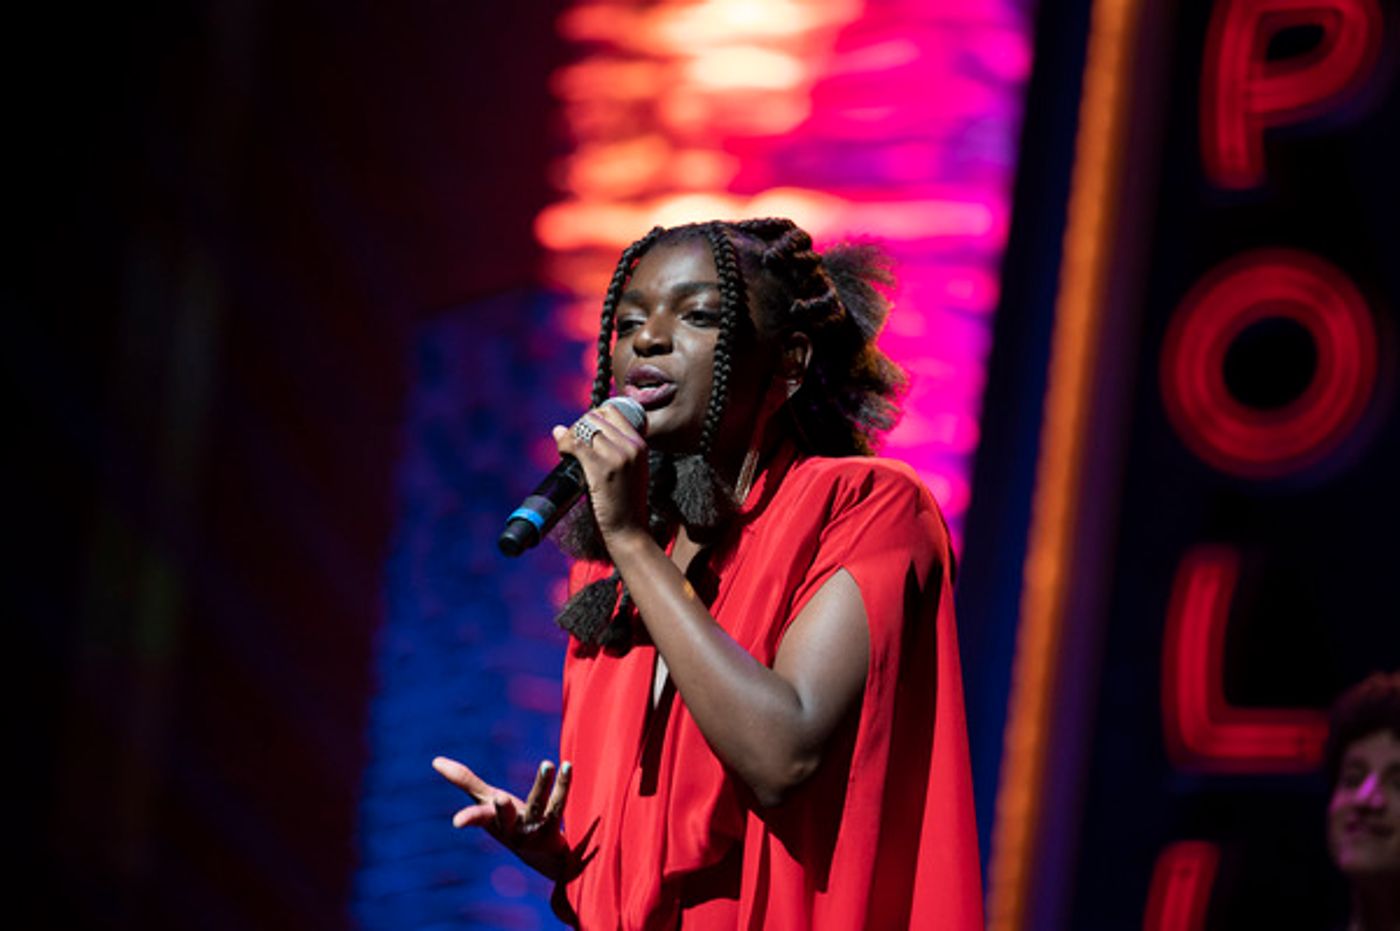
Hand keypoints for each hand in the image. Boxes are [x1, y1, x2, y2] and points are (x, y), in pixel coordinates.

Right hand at [432, 756, 570, 879]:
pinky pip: (560, 806)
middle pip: (508, 818)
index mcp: (493, 821)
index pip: (478, 819)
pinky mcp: (555, 829)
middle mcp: (512, 829)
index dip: (468, 819)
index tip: (457, 822)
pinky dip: (565, 786)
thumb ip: (464, 781)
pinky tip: (567, 765)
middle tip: (501, 797)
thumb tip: (435, 760)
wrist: (542, 855)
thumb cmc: (507, 821)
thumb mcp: (485, 801)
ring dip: (545, 787)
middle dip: (503, 809)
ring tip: (547, 763)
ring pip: (541, 808)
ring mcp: (535, 831)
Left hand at [553, 403, 649, 541]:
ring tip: (567, 452)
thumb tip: (563, 429)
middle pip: (595, 417)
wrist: (629, 531)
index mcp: (640, 444)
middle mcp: (632, 446)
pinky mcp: (603, 469)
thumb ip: (608, 449)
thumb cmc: (623, 504)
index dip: (591, 419)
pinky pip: (576, 444)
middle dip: (578, 427)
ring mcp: (618, 457)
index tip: (583, 435)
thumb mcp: (626, 470)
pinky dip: (564, 445)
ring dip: (570, 436)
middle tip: (572, 446)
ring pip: (584, 427)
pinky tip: (563, 455)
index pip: (611, 411)